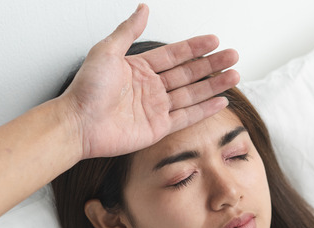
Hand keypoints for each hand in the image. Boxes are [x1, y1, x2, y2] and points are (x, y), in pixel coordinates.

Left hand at [58, 4, 239, 159]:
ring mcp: (155, 109)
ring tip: (234, 75)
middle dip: (211, 65)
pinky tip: (221, 101)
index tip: (214, 40)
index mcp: (139, 68)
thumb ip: (128, 31)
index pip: (174, 55)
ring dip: (213, 85)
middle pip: (188, 74)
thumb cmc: (86, 88)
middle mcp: (150, 88)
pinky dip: (204, 110)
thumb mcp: (106, 50)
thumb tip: (143, 8)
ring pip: (192, 94)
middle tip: (232, 55)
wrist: (78, 122)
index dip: (195, 48)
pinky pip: (186, 117)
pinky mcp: (157, 128)